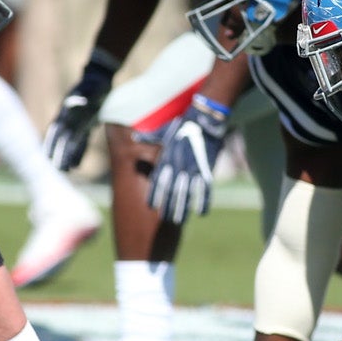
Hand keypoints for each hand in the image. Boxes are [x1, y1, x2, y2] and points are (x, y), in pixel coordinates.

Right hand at [45, 55, 116, 170]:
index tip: (48, 158)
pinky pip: (81, 142)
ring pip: (70, 143)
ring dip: (67, 156)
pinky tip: (77, 165)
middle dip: (59, 155)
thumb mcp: (90, 89)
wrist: (99, 77)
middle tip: (57, 171)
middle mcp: (69, 120)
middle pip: (62, 140)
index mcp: (67, 113)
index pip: (57, 132)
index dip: (52, 145)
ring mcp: (76, 123)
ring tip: (64, 171)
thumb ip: (82, 96)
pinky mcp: (86, 125)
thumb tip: (73, 103)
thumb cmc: (94, 84)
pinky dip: (78, 153)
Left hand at [146, 95, 229, 223]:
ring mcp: (193, 169)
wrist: (203, 119)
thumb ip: (148, 138)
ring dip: (184, 208)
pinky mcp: (206, 169)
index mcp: (167, 159)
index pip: (158, 180)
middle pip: (172, 191)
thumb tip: (135, 137)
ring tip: (180, 220)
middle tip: (167, 220)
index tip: (151, 206)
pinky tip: (202, 212)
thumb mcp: (163, 132)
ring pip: (188, 193)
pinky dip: (204, 201)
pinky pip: (205, 188)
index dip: (155, 194)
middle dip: (169, 206)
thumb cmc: (181, 126)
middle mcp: (179, 166)